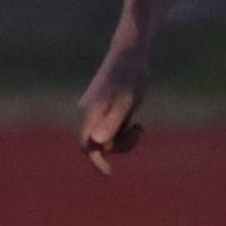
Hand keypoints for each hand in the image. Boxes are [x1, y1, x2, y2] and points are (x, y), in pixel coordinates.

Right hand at [78, 43, 149, 176]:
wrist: (130, 53)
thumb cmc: (130, 74)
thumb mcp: (127, 100)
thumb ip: (112, 121)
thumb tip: (95, 143)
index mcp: (91, 113)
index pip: (86, 145)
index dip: (96, 161)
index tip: (110, 172)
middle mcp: (89, 114)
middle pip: (98, 145)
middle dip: (119, 146)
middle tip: (139, 129)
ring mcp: (96, 112)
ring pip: (106, 139)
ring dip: (124, 139)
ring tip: (140, 126)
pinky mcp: (105, 110)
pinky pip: (112, 131)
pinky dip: (125, 132)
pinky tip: (137, 122)